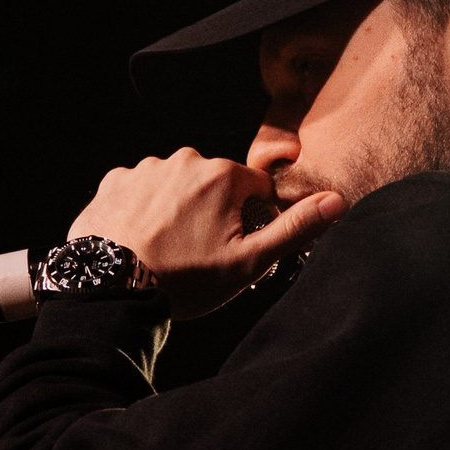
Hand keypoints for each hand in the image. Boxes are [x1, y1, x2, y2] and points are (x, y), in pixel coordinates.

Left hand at [69, 148, 345, 320]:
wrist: (112, 289)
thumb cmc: (183, 279)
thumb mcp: (249, 261)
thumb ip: (295, 229)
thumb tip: (337, 201)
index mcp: (222, 175)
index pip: (256, 188)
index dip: (253, 219)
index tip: (237, 245)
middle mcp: (184, 160)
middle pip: (216, 185)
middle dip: (215, 213)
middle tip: (201, 254)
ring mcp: (145, 169)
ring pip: (177, 187)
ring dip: (178, 210)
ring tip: (169, 250)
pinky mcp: (114, 182)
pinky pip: (140, 191)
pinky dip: (144, 211)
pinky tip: (142, 240)